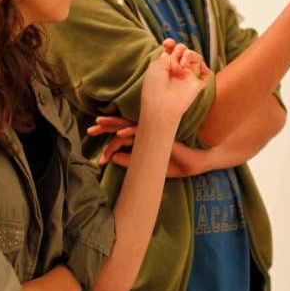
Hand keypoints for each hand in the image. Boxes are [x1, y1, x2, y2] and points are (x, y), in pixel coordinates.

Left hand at [92, 122, 213, 177]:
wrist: (199, 161)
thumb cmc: (179, 162)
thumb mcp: (151, 166)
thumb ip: (133, 162)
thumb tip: (113, 161)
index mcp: (144, 139)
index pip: (122, 138)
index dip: (109, 146)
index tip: (99, 160)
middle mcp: (147, 131)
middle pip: (121, 126)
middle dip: (104, 128)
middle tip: (90, 131)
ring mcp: (154, 130)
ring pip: (129, 124)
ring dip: (113, 124)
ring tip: (98, 125)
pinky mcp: (162, 131)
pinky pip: (143, 129)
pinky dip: (131, 129)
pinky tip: (121, 133)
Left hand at [141, 40, 209, 122]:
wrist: (161, 104)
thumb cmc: (154, 86)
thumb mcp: (156, 66)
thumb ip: (168, 55)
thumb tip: (179, 53)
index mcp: (165, 65)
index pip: (172, 50)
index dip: (171, 43)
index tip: (167, 43)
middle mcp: (177, 69)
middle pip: (184, 51)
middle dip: (179, 48)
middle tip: (175, 56)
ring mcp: (188, 76)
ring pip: (195, 57)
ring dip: (189, 55)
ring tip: (181, 65)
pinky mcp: (197, 84)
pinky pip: (206, 73)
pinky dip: (203, 67)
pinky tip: (191, 69)